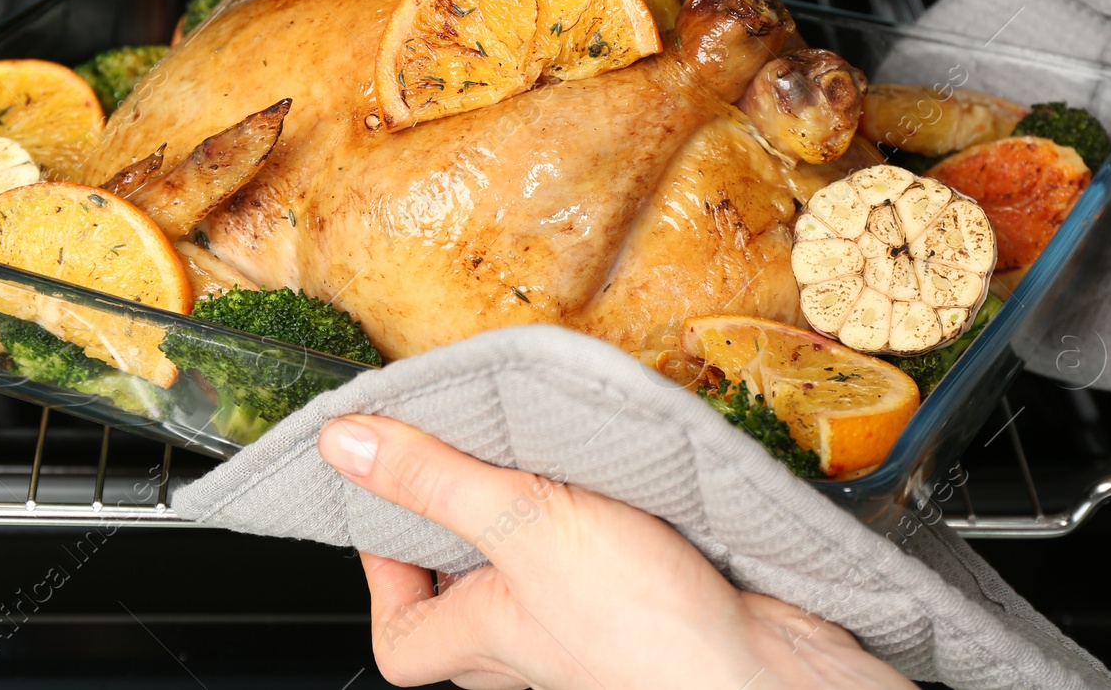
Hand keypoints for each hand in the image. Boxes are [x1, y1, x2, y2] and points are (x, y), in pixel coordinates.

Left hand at [318, 414, 914, 689]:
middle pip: (467, 600)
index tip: (386, 507)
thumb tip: (343, 443)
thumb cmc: (643, 624)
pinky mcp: (647, 607)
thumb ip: (433, 481)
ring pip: (536, 575)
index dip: (381, 581)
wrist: (767, 668)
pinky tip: (615, 476)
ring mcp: (589, 632)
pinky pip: (599, 562)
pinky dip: (598, 516)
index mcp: (481, 639)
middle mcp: (530, 646)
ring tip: (544, 452)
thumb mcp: (518, 523)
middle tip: (470, 455)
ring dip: (536, 512)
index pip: (399, 641)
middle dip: (464, 527)